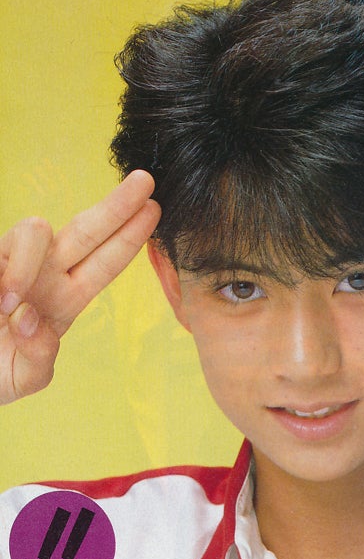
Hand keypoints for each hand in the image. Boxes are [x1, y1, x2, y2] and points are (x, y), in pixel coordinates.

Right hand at [0, 170, 160, 403]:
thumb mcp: (23, 378)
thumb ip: (38, 359)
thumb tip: (34, 321)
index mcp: (64, 301)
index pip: (105, 264)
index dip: (130, 238)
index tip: (154, 211)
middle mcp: (44, 275)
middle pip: (87, 231)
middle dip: (117, 206)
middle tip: (144, 180)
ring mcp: (14, 262)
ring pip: (37, 230)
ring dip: (29, 264)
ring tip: (9, 307)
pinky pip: (4, 248)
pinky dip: (9, 274)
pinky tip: (2, 304)